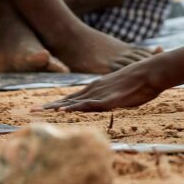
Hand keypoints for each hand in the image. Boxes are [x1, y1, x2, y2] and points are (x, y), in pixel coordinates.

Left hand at [37, 59, 163, 111]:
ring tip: (39, 112)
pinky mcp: (109, 99)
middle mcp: (95, 89)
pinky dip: (74, 108)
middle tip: (30, 111)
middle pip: (68, 99)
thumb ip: (120, 93)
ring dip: (56, 108)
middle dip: (49, 106)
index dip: (58, 103)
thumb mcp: (126, 88)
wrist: (153, 71)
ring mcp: (101, 93)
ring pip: (74, 102)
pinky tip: (63, 111)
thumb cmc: (144, 79)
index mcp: (98, 86)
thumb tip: (122, 96)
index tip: (44, 108)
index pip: (73, 97)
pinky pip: (88, 105)